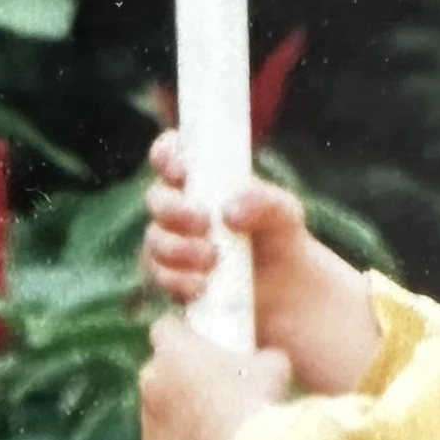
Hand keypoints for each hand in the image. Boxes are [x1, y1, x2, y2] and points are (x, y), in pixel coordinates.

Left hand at [139, 313, 291, 439]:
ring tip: (214, 424)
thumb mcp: (273, 364)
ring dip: (177, 411)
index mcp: (173, 348)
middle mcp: (150, 379)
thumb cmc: (258, 401)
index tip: (199, 343)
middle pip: (159, 370)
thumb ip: (258, 355)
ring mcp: (148, 418)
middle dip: (179, 375)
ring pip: (158, 409)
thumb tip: (265, 361)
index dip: (183, 335)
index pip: (165, 328)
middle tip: (211, 385)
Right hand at [141, 134, 382, 394]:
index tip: (182, 171)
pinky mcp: (172, 278)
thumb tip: (228, 211)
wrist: (285, 287)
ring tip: (214, 259)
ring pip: (154, 241)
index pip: (169, 152)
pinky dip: (178, 281)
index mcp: (200, 177)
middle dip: (174, 210)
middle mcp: (179, 207)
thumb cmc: (280, 235)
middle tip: (205, 223)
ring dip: (178, 250)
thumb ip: (265, 202)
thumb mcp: (285, 213)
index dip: (166, 155)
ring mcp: (171, 243)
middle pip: (156, 199)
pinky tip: (201, 286)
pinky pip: (160, 278)